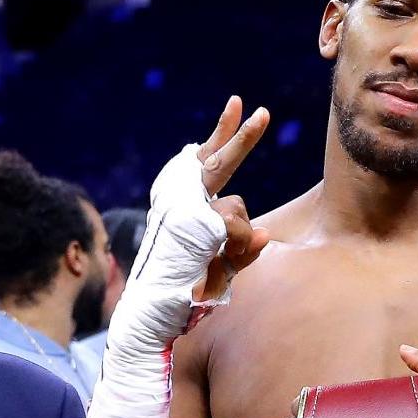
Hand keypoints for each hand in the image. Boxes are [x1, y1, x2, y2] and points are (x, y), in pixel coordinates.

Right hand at [192, 96, 270, 303]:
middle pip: (219, 160)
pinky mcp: (194, 221)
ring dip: (238, 240)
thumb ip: (241, 245)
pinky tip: (216, 263)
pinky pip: (239, 229)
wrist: (152, 312)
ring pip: (237, 209)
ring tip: (215, 263)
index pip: (206, 159)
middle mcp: (177, 196)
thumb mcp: (220, 264)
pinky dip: (238, 250)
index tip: (236, 105)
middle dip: (244, 137)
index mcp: (181, 200)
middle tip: (264, 113)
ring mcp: (184, 206)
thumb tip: (265, 233)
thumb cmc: (184, 291)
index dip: (223, 133)